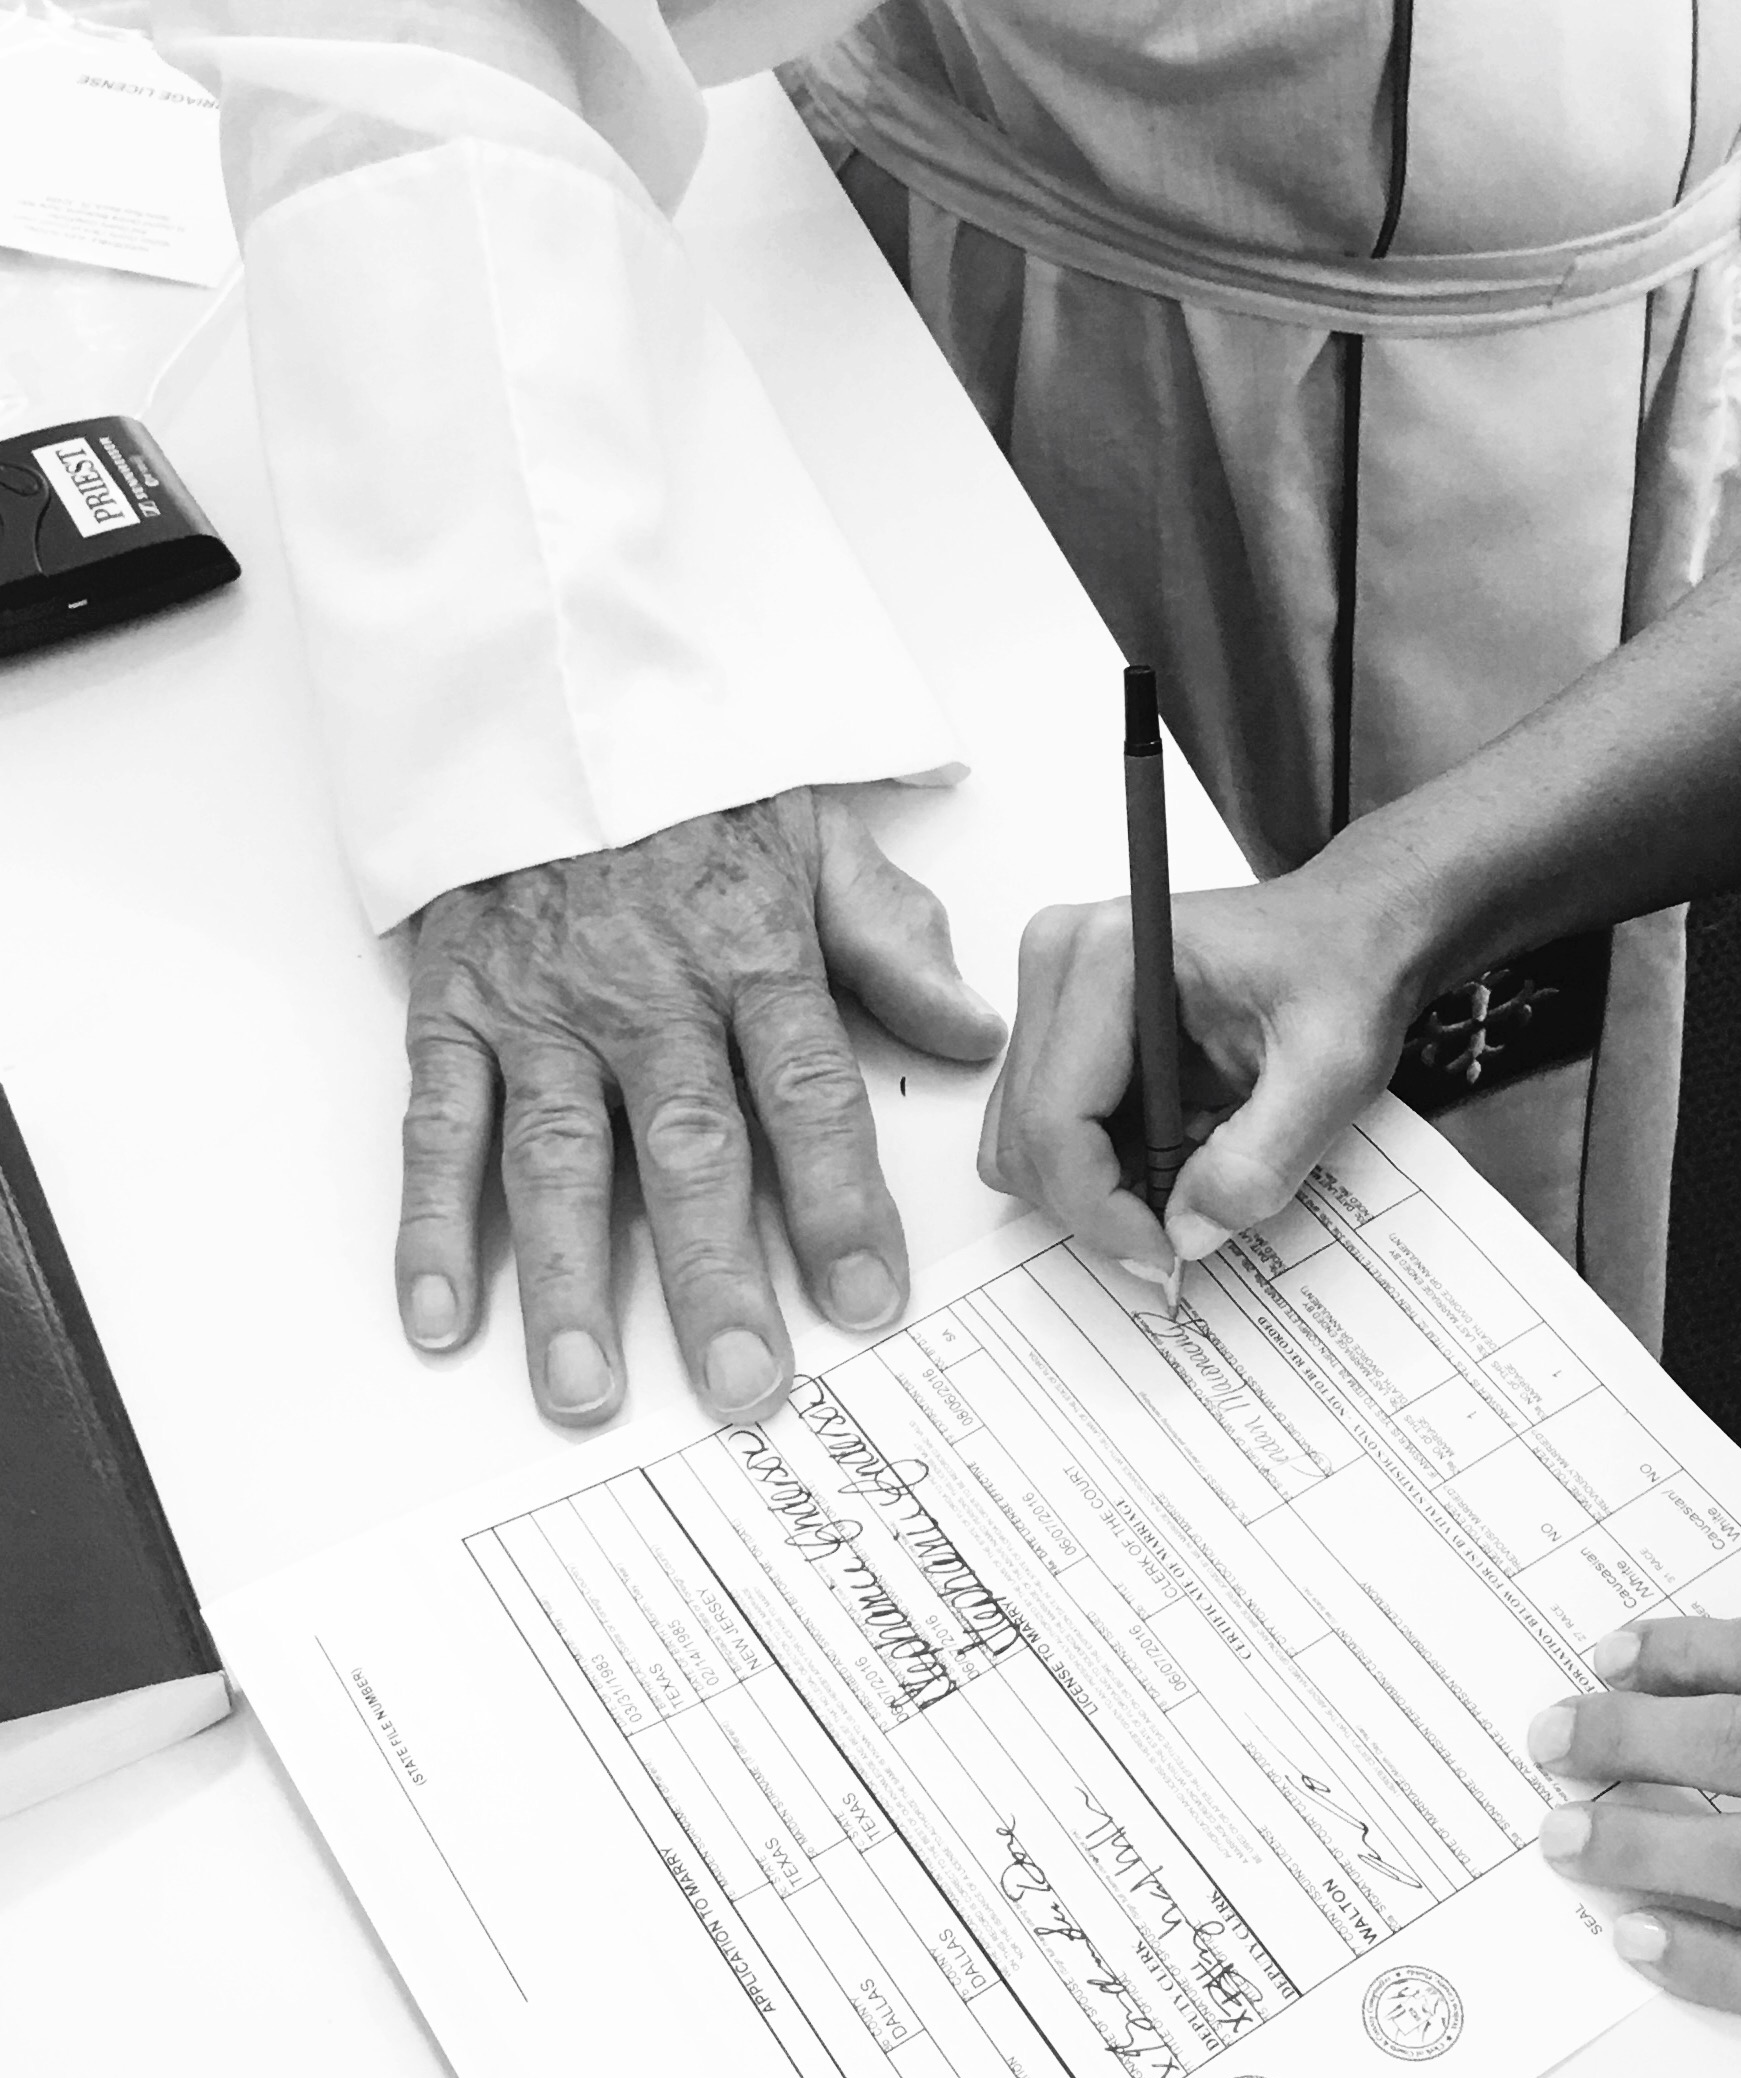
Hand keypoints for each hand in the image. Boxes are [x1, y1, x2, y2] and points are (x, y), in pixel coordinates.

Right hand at [397, 788, 1003, 1426]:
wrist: (543, 687)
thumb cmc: (690, 783)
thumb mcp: (816, 833)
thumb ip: (892, 940)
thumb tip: (973, 1034)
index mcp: (748, 955)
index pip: (808, 1095)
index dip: (840, 1203)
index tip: (867, 1299)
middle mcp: (644, 993)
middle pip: (687, 1150)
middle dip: (713, 1277)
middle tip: (740, 1384)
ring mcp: (540, 1008)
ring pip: (556, 1159)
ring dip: (568, 1284)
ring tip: (587, 1391)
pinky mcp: (454, 1009)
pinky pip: (438, 1126)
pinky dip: (429, 1226)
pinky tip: (442, 1317)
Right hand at [980, 857, 1428, 1277]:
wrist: (1352, 930)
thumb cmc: (1344, 972)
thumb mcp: (1334, 1069)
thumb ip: (1263, 1159)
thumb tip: (1186, 1234)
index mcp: (1111, 955)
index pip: (1056, 1118)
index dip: (1101, 1209)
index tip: (1165, 1255)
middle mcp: (1060, 961)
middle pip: (1026, 1135)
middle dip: (1097, 1206)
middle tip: (1178, 1239)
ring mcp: (1054, 990)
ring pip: (1025, 1140)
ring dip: (1098, 1189)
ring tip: (1187, 1186)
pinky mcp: (1065, 1023)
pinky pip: (1050, 1127)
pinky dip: (1102, 1168)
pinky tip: (1174, 1156)